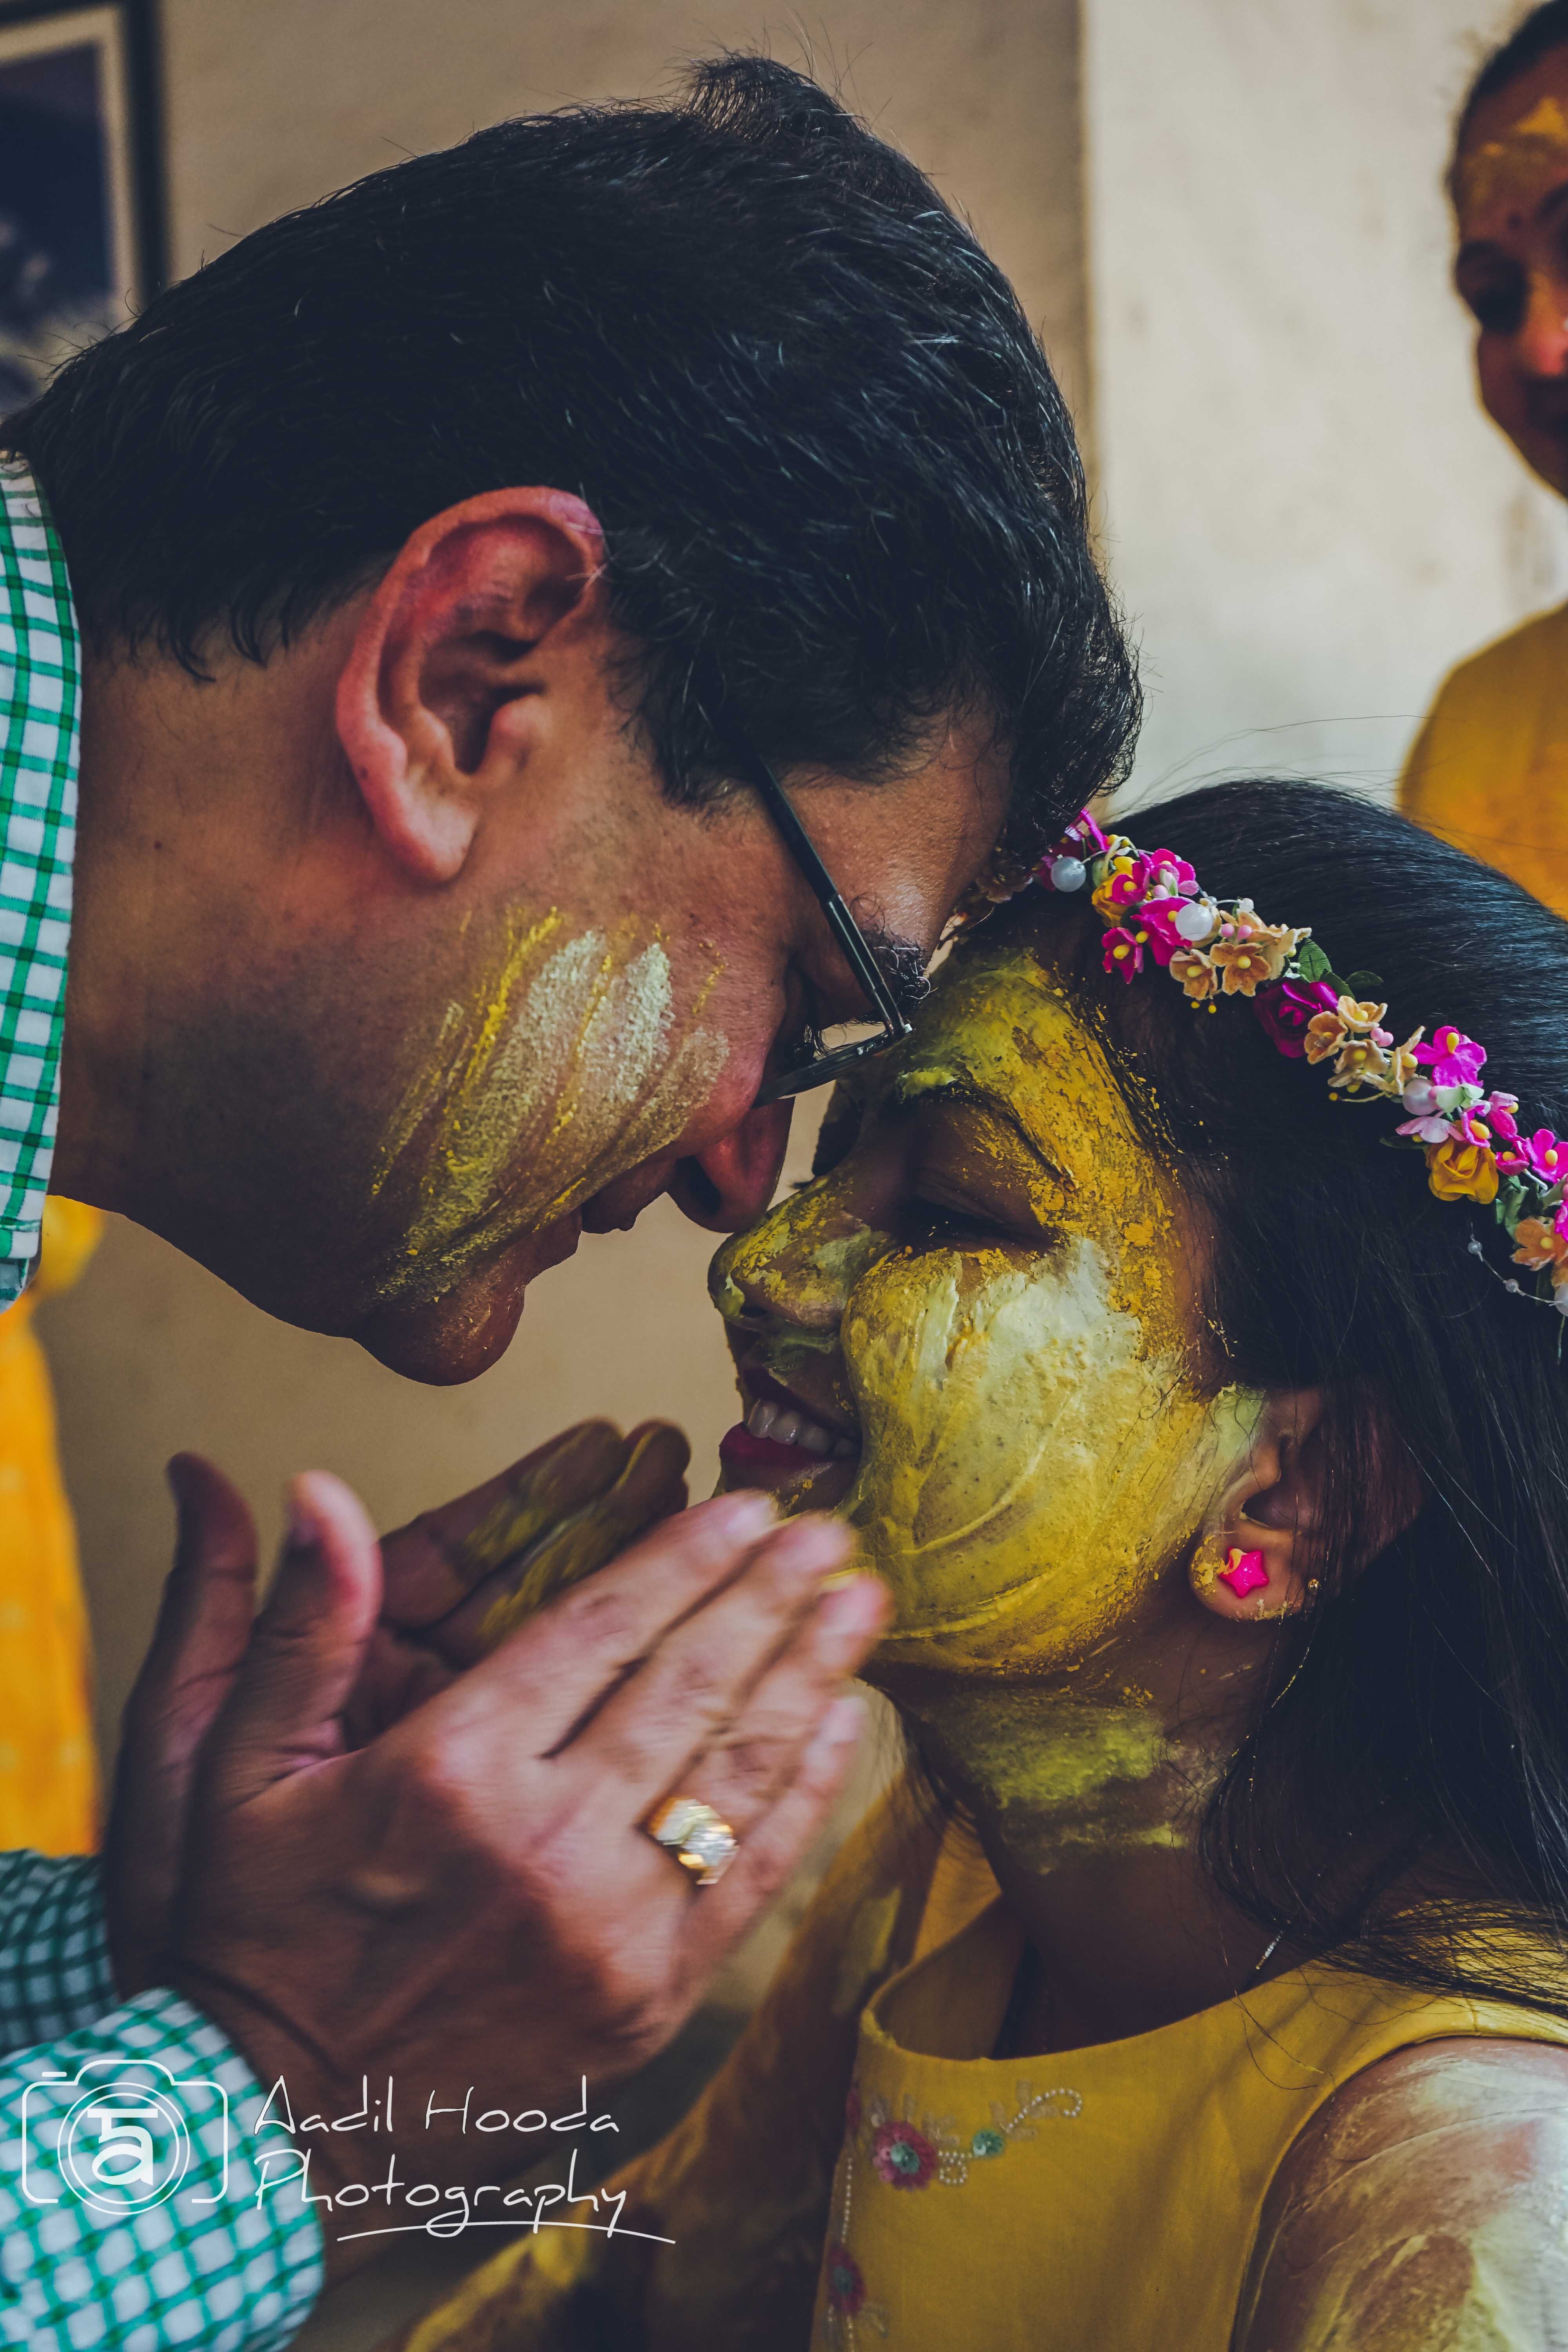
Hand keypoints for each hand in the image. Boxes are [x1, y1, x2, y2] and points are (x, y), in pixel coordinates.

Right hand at [112, 1463, 885, 2280]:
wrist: (276, 2128)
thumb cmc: (251, 1936)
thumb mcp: (229, 1772)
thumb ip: (297, 1626)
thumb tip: (313, 1488)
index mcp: (450, 1771)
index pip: (601, 1628)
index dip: (683, 1556)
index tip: (746, 1506)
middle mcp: (544, 1844)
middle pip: (691, 1685)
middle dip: (770, 1596)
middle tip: (829, 1529)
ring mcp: (607, 1930)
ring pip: (739, 1772)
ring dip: (812, 1675)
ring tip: (863, 1603)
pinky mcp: (646, 2002)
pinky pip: (754, 1877)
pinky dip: (810, 1794)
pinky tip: (844, 1725)